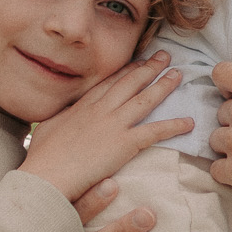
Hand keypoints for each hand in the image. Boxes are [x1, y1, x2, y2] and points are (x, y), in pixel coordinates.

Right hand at [22, 53, 190, 201]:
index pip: (110, 82)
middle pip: (130, 82)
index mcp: (82, 106)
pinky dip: (173, 126)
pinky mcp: (124, 144)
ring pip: (145, 99)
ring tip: (178, 75)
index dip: (127, 70)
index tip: (140, 61)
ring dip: (163, 85)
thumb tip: (64, 113)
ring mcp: (113, 124)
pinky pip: (154, 132)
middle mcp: (101, 109)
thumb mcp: (47, 128)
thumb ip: (61, 117)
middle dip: (149, 67)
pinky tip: (188, 122)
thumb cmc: (42, 157)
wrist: (47, 175)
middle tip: (165, 56)